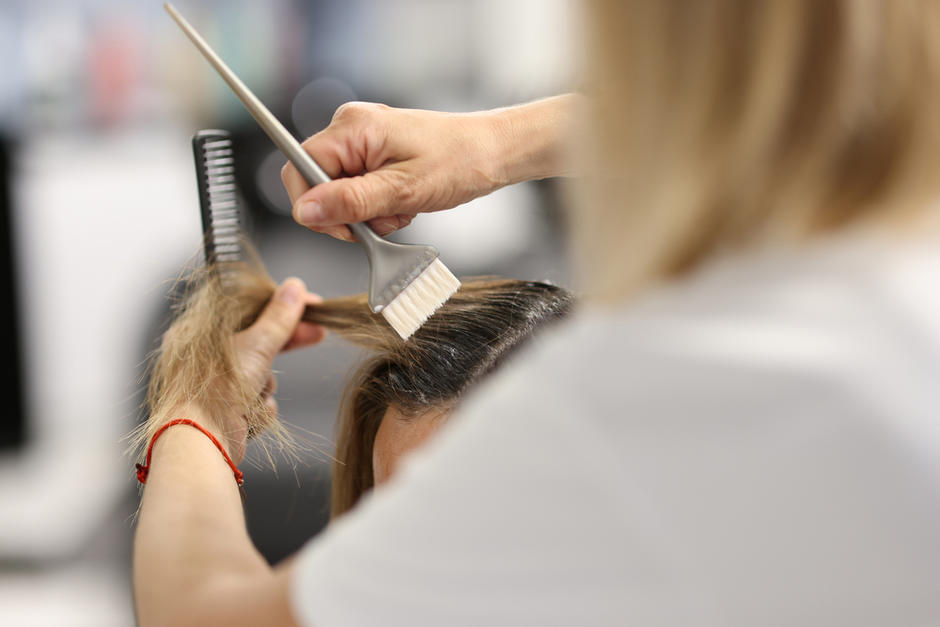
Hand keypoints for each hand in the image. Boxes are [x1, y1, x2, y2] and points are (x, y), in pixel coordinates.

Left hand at [156, 278, 323, 462]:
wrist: (203, 444)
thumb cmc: (215, 391)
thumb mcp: (256, 345)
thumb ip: (279, 317)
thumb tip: (295, 288)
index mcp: (199, 331)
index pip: (248, 309)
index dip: (282, 306)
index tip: (310, 305)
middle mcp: (203, 357)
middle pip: (258, 341)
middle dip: (284, 345)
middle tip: (316, 334)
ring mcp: (215, 385)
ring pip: (262, 375)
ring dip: (265, 386)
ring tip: (252, 395)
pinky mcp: (225, 410)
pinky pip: (258, 400)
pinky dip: (259, 408)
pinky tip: (248, 414)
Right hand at [281, 96, 576, 240]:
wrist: (493, 153)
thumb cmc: (459, 162)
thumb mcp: (402, 191)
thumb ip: (350, 202)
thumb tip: (305, 211)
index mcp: (352, 128)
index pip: (299, 170)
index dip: (315, 206)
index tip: (345, 227)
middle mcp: (351, 128)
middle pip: (318, 184)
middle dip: (349, 212)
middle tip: (385, 218)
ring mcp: (363, 141)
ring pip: (340, 192)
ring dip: (368, 213)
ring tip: (402, 209)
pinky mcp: (375, 154)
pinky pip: (358, 189)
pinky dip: (378, 206)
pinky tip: (403, 204)